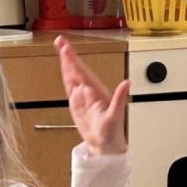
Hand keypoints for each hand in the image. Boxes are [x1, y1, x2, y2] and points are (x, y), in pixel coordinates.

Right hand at [56, 35, 128, 154]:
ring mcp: (83, 97)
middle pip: (76, 70)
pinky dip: (66, 77)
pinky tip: (64, 68)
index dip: (74, 60)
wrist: (105, 145)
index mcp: (97, 91)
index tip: (66, 48)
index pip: (83, 72)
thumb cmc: (112, 132)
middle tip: (59, 41)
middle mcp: (90, 91)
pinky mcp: (77, 104)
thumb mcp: (116, 116)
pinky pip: (70, 87)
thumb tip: (127, 82)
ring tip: (60, 49)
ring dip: (66, 63)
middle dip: (68, 56)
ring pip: (72, 76)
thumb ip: (119, 99)